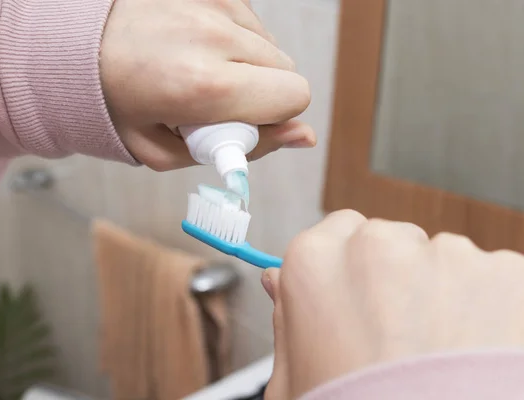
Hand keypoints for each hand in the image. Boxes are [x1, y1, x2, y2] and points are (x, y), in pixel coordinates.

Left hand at [100, 0, 314, 170]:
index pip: (294, 96)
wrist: (69, 50)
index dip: (274, 117)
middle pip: (287, 69)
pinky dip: (230, 39)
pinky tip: (193, 48)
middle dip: (260, 92)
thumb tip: (303, 136)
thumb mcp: (168, 151)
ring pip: (269, 44)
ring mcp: (210, 3)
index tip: (239, 123)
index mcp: (203, 86)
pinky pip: (246, 21)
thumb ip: (242, 148)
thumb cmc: (114, 106)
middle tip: (212, 101)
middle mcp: (213, 35)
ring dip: (245, 65)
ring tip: (195, 72)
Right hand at [262, 210, 523, 398]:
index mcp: (316, 262)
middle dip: (395, 278)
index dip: (350, 270)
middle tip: (400, 340)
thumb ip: (285, 317)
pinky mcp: (506, 274)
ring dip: (444, 294)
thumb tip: (277, 281)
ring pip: (443, 260)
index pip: (337, 232)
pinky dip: (491, 310)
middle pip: (391, 242)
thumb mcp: (294, 379)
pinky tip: (473, 356)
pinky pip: (492, 280)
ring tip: (441, 357)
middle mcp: (378, 246)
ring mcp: (446, 257)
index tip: (359, 295)